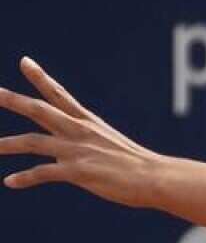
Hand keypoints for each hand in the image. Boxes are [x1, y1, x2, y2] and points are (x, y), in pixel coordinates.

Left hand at [0, 57, 160, 207]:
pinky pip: (43, 172)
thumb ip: (86, 145)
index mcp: (88, 122)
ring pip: (33, 141)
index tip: (24, 61)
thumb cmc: (137, 164)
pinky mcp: (78, 171)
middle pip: (39, 110)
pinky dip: (24, 177)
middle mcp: (80, 131)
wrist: (155, 176)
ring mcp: (78, 150)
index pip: (59, 93)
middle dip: (12, 100)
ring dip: (7, 144)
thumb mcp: (110, 145)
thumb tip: (67, 153)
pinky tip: (10, 182)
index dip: (40, 77)